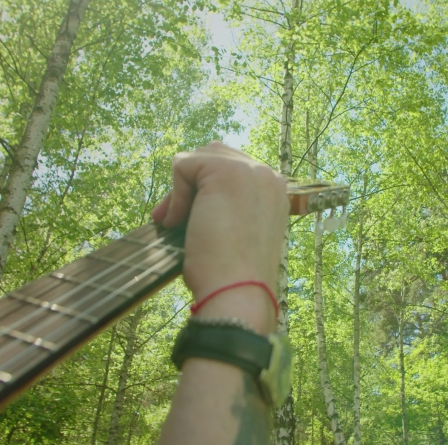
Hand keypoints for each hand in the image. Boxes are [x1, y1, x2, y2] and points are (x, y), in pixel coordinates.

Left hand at [152, 141, 287, 333]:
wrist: (238, 291)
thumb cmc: (232, 275)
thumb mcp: (235, 233)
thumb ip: (224, 207)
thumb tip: (184, 196)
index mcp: (273, 190)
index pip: (230, 167)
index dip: (202, 190)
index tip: (189, 220)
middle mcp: (267, 175)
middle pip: (212, 155)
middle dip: (189, 184)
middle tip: (174, 220)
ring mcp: (250, 170)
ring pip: (197, 158)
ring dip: (181, 189)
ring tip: (176, 222)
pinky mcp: (226, 171)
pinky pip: (183, 165)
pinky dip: (173, 195)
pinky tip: (177, 223)